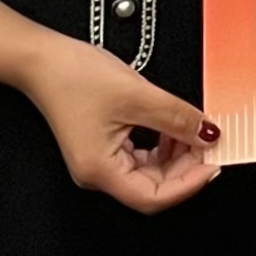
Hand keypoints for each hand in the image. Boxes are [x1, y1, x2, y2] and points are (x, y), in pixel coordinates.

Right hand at [21, 33, 220, 213]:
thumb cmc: (72, 76)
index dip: (188, 184)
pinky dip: (161, 144)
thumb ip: (176, 117)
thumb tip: (207, 134)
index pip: (153, 197)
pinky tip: (172, 126)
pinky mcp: (103, 145)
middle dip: (185, 165)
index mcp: (100, 171)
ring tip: (192, 129)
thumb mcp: (137, 94)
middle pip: (153, 186)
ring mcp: (100, 160)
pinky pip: (141, 155)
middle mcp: (98, 173)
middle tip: (208, 142)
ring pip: (149, 171)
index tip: (213, 163)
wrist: (43, 57)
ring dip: (175, 154)